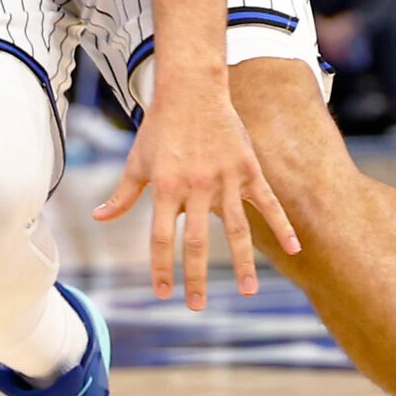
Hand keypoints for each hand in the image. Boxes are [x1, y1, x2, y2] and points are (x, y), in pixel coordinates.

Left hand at [93, 71, 299, 310]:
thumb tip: (100, 218)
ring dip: (243, 263)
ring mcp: (225, 179)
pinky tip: (295, 249)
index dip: (162, 268)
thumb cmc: (160, 127)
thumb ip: (123, 194)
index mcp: (165, 187)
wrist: (192, 89)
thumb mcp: (137, 161)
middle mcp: (196, 187)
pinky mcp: (248, 169)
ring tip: (249, 291)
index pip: (161, 238)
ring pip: (236, 229)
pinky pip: (268, 203)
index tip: (163, 294)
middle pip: (197, 242)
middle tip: (198, 306)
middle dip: (196, 278)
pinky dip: (283, 226)